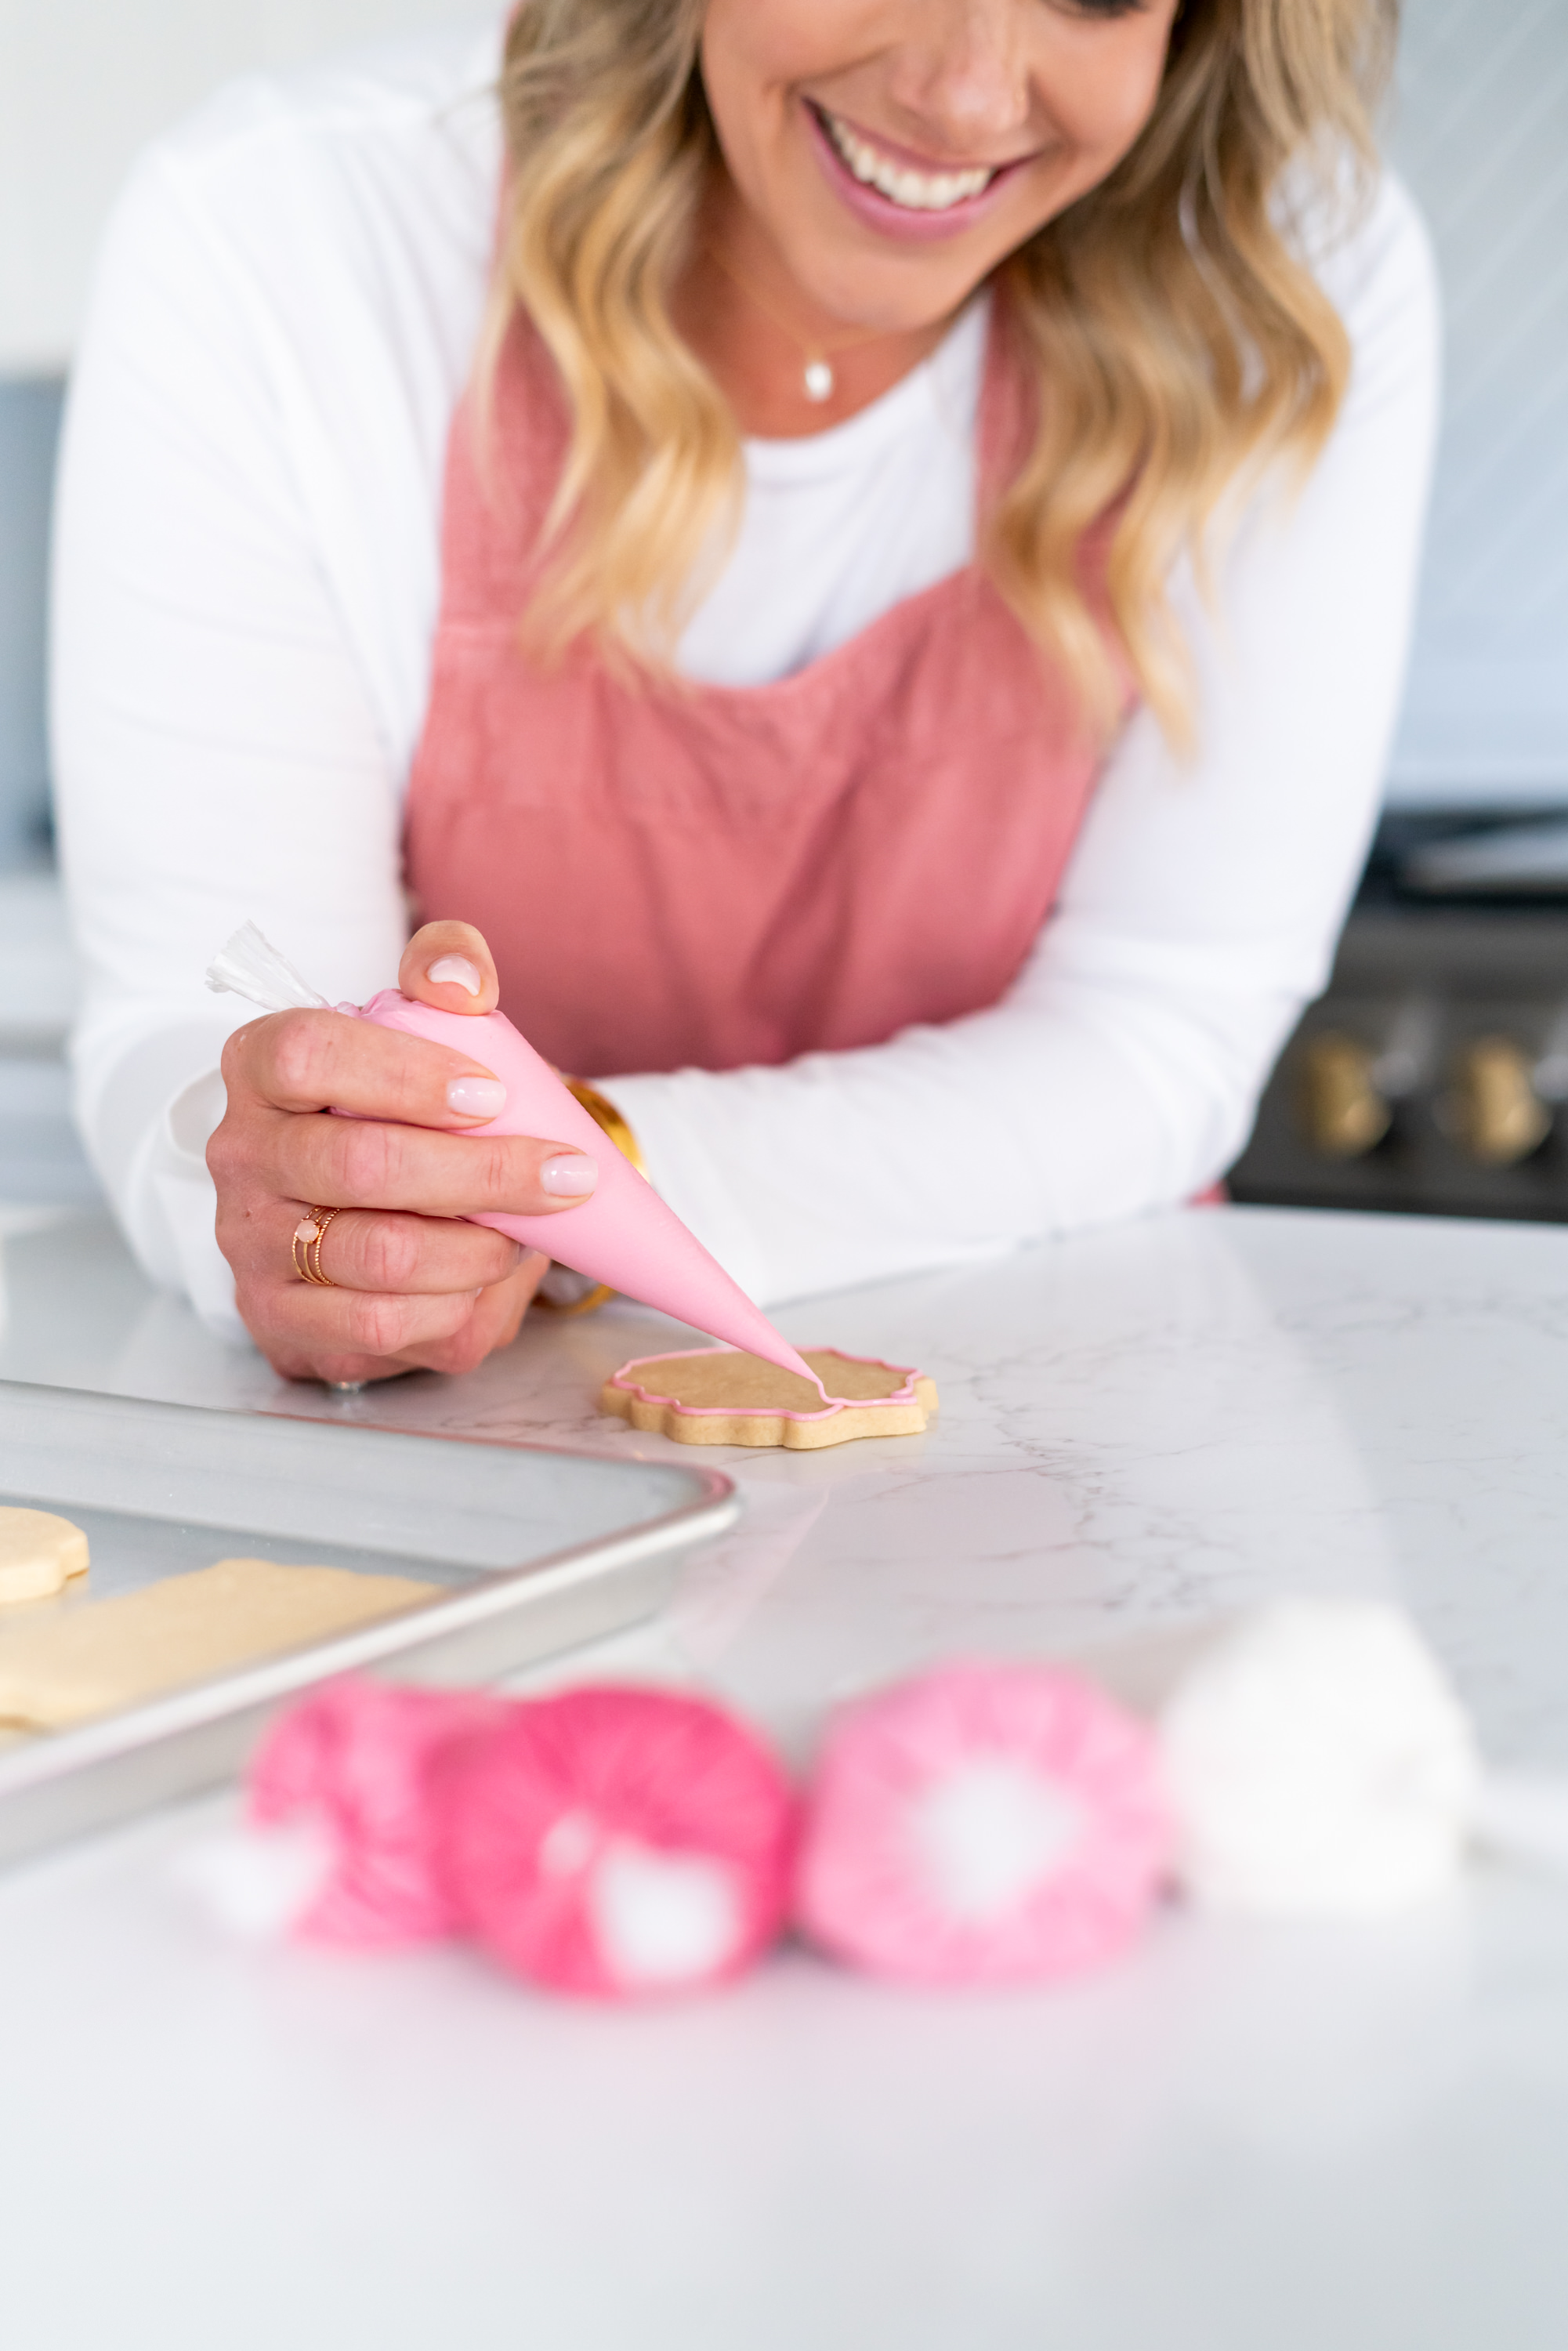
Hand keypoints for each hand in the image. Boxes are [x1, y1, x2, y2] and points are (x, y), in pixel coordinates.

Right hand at [208, 920, 595, 1384]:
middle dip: (482, 1173)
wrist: (361, 1213)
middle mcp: (242, 1155)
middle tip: (565, 1174)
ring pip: (377, 1254)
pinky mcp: (283, 1319)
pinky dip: (454, 1305)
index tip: (492, 1092)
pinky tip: (487, 1277)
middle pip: (359, 1165)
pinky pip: (380, 1324)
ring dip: (478, 1247)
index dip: (404, 1074)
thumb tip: (462, 978)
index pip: (306, 1055)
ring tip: (529, 1230)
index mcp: (260, 1067)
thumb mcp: (419, 1029)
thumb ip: (445, 974)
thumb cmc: (395, 1110)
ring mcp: (252, 1244)